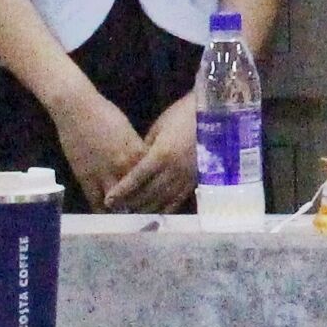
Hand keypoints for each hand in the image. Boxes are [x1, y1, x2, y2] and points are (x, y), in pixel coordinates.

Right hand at [50, 85, 150, 208]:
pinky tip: (106, 214)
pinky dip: (102, 209)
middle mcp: (123, 166)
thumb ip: (136, 151)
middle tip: (145, 213)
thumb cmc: (105, 114)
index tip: (160, 198)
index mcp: (137, 152)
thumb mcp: (128, 132)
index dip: (155, 189)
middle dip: (142, 204)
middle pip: (137, 194)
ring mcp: (104, 174)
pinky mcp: (85, 178)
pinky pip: (96, 201)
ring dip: (122, 210)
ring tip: (126, 216)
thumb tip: (142, 164)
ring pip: (118, 202)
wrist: (77, 109)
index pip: (152, 178)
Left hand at [105, 92, 200, 212]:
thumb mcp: (159, 127)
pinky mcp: (196, 181)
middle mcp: (174, 170)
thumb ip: (146, 147)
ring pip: (162, 200)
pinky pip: (178, 200)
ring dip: (145, 208)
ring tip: (132, 212)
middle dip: (131, 202)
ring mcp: (187, 177)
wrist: (217, 114)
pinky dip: (164, 209)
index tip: (109, 200)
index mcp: (162, 154)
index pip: (137, 178)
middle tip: (116, 209)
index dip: (122, 190)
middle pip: (148, 193)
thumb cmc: (184, 114)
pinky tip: (154, 213)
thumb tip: (135, 163)